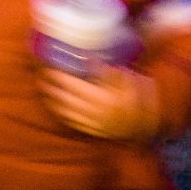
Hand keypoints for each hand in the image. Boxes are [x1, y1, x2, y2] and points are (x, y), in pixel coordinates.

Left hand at [40, 65, 159, 140]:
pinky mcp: (93, 132)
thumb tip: (89, 57)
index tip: (48, 67)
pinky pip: (71, 121)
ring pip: (64, 111)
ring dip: (51, 99)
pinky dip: (60, 112)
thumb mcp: (129, 82)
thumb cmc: (139, 99)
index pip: (73, 85)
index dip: (58, 76)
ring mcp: (93, 124)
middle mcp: (96, 113)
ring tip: (44, 88)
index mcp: (104, 99)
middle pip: (64, 98)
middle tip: (41, 76)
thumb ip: (108, 71)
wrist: (149, 125)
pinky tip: (54, 104)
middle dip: (50, 87)